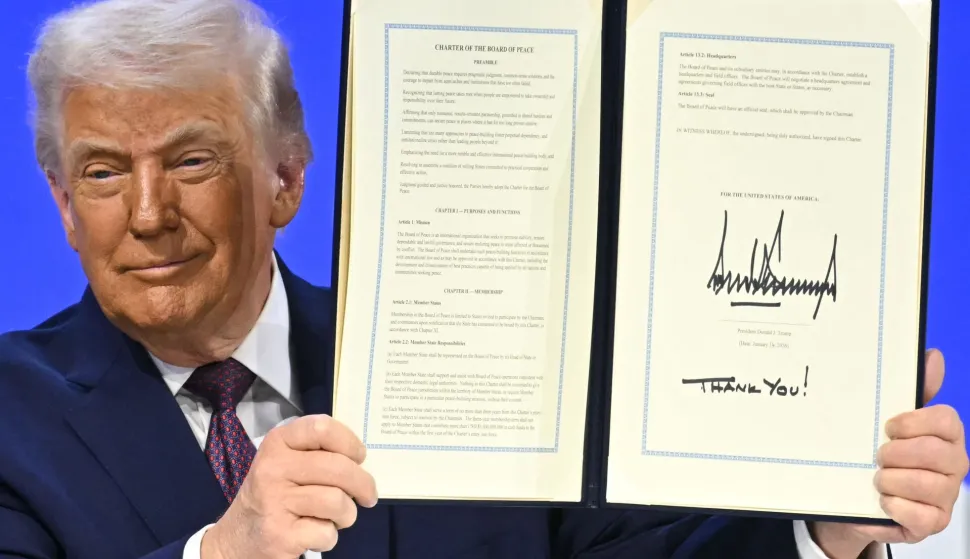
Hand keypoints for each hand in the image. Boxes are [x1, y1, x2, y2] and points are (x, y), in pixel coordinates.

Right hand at [201, 415, 378, 558]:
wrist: (237, 538)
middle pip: (338, 467)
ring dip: (347, 514)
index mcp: (278, 443)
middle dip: (363, 484)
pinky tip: (314, 534)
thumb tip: (361, 460)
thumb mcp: (287, 463)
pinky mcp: (279, 534)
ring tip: (336, 517)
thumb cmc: (274, 494)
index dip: (350, 442)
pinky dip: (328, 537)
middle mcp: (273, 468)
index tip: (359, 457)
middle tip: (368, 496)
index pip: (322, 428)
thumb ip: (319, 453)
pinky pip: (326, 532)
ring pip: (337, 501)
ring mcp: (274, 501)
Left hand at [810, 349, 969, 557]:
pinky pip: (921, 515)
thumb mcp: (889, 422)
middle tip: (878, 456)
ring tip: (877, 479)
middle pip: (933, 452)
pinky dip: (896, 506)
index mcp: (946, 435)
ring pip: (925, 484)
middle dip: (897, 453)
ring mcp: (946, 495)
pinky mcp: (933, 523)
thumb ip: (913, 391)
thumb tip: (933, 357)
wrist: (856, 497)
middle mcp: (954, 464)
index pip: (947, 420)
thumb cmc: (879, 454)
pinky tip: (883, 501)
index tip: (888, 427)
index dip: (914, 423)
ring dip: (891, 480)